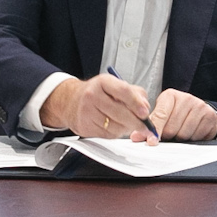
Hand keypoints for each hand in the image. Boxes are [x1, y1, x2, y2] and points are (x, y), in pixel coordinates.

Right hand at [39, 73, 157, 142]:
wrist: (70, 101)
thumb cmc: (96, 93)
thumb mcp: (114, 85)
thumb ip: (134, 93)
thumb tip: (145, 107)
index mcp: (103, 82)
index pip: (123, 91)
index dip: (137, 103)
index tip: (145, 112)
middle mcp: (92, 95)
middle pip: (120, 112)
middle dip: (136, 122)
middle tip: (146, 127)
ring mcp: (87, 112)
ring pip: (115, 126)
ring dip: (126, 128)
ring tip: (128, 124)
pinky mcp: (85, 126)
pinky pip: (107, 134)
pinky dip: (116, 133)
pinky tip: (115, 127)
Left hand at [149, 89, 216, 140]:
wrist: (200, 112)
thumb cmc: (177, 114)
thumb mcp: (163, 114)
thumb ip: (150, 125)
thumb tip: (136, 137)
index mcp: (170, 96)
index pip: (160, 115)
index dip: (155, 130)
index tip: (152, 141)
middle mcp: (185, 98)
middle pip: (171, 128)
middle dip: (168, 136)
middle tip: (169, 134)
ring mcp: (199, 106)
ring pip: (183, 134)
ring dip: (180, 138)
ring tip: (181, 132)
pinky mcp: (209, 116)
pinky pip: (196, 136)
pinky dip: (192, 138)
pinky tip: (192, 132)